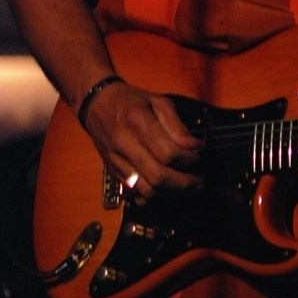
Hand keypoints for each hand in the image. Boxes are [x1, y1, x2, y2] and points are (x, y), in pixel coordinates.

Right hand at [83, 81, 202, 197]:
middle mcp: (125, 144)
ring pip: (146, 190)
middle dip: (183, 183)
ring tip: (186, 188)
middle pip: (158, 176)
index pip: (168, 152)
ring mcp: (117, 160)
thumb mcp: (157, 101)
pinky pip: (134, 192)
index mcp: (138, 122)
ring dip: (170, 193)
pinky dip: (152, 196)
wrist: (96, 104)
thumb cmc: (130, 101)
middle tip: (199, 182)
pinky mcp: (113, 171)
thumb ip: (176, 124)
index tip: (200, 154)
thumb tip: (194, 146)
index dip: (188, 158)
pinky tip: (165, 191)